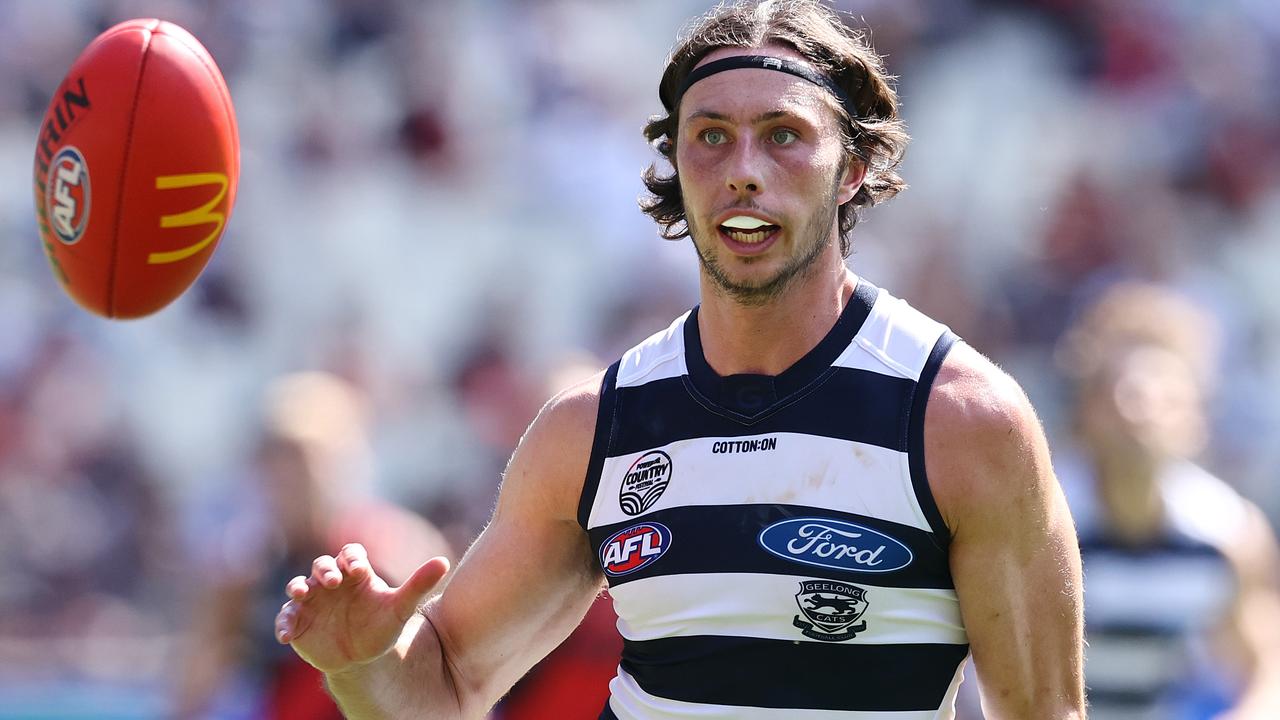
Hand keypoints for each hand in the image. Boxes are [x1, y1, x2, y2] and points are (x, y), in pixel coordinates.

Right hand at [275, 543, 449, 674]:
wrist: (362, 659)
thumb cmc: (382, 627)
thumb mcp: (401, 608)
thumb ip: (419, 584)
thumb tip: (444, 562)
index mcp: (354, 573)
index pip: (350, 555)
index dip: (352, 559)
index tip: (360, 569)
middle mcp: (330, 582)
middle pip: (322, 565)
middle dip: (325, 569)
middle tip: (333, 580)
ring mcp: (311, 601)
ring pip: (298, 586)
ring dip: (297, 587)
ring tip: (301, 592)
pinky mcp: (298, 622)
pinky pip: (286, 618)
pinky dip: (284, 623)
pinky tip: (286, 635)